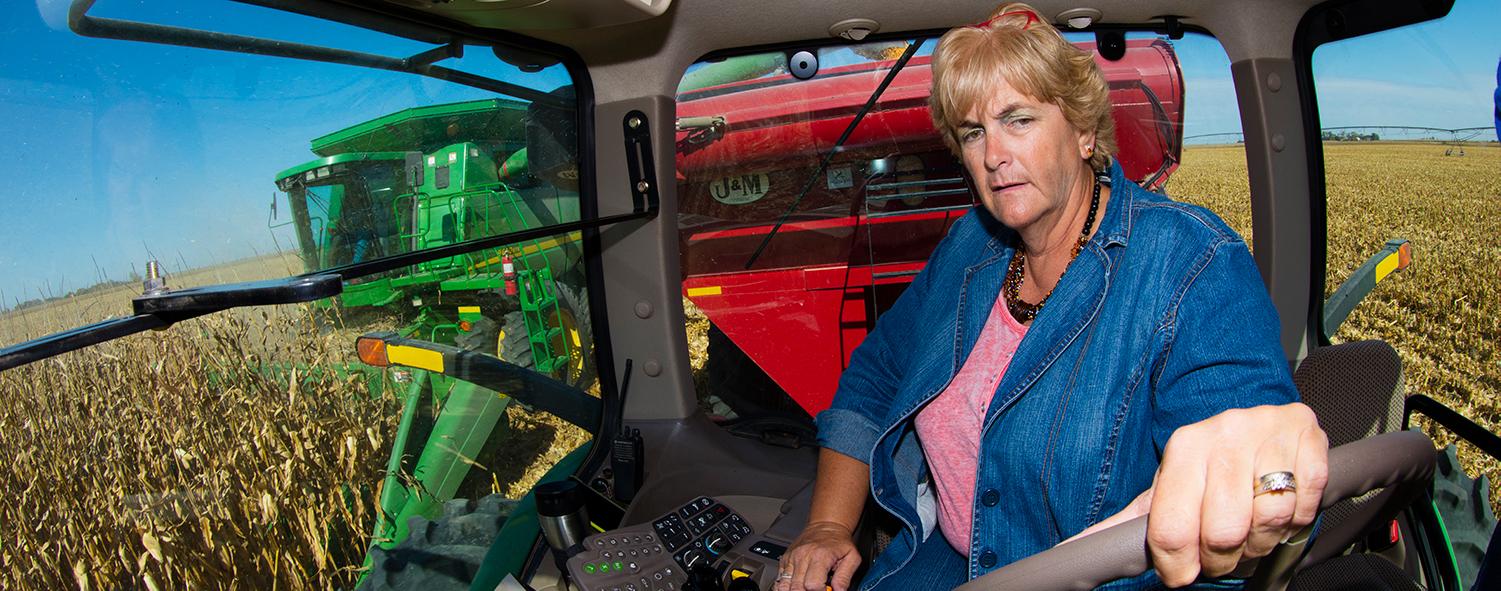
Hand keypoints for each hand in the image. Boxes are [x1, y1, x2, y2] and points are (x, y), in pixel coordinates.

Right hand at [776, 521, 860, 590]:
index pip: (813, 585)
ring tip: (805, 588)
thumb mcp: (852, 557)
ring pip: (785, 585)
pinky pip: (779, 579)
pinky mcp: (785, 559)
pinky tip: (795, 586)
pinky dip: (785, 586)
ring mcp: (792, 558)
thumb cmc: (838, 541)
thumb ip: (845, 577)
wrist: (826, 525)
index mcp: (820, 556)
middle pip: (797, 587)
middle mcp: (803, 556)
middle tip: (816, 589)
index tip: (826, 590)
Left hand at [1063, 403, 1328, 586]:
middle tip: (1223, 556)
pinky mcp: (1312, 441)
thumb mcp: (1166, 489)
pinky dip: (1295, 520)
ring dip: (1260, 543)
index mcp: (1183, 446)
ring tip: (1251, 532)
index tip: (1182, 574)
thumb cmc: (1209, 466)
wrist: (1264, 421)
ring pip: (1266, 522)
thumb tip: (1070, 552)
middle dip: (1223, 560)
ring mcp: (1270, 434)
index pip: (1172, 528)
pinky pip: (1305, 506)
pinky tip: (1281, 508)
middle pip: (1222, 532)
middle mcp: (1225, 434)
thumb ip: (1125, 524)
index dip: (1178, 565)